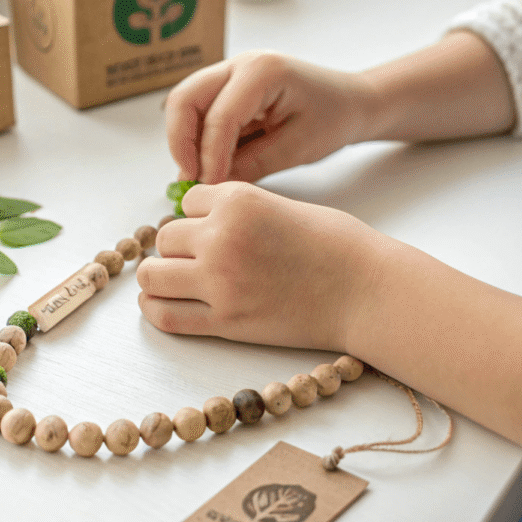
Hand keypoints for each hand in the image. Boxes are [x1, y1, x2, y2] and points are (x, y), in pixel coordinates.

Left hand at [137, 182, 385, 351]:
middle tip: (201, 258)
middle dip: (180, 247)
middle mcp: (221, 237)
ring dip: (161, 276)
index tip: (216, 229)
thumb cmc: (336, 246)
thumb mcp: (280, 205)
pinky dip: (155, 308)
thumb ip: (237, 210)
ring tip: (177, 279)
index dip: (199, 217)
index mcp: (237, 200)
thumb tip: (197, 223)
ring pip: (153, 275)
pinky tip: (162, 302)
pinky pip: (165, 315)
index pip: (186, 202)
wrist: (368, 290)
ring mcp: (220, 282)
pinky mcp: (225, 321)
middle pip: (165, 238)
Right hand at [165, 51, 366, 183]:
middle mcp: (240, 63)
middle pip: (185, 99)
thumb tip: (211, 185)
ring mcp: (231, 71)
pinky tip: (210, 164)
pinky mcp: (228, 86)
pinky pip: (199, 110)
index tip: (209, 187)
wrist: (351, 101)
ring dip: (185, 140)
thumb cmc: (333, 119)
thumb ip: (252, 165)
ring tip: (199, 175)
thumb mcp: (296, 148)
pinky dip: (197, 138)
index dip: (209, 157)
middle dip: (181, 142)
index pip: (219, 117)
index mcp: (263, 71)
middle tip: (190, 179)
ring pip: (185, 103)